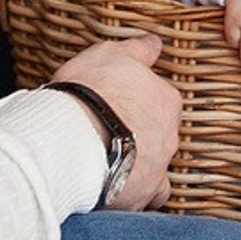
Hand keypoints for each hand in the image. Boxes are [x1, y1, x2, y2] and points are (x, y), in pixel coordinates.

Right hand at [51, 34, 179, 210]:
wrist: (71, 138)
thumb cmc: (90, 91)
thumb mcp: (111, 53)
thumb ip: (138, 49)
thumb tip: (155, 44)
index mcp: (166, 100)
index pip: (160, 98)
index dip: (136, 100)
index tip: (116, 102)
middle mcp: (170, 134)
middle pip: (160, 131)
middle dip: (140, 131)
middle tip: (110, 129)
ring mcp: (157, 166)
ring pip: (156, 164)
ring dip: (141, 162)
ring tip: (113, 160)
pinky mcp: (140, 195)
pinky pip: (146, 196)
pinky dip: (135, 191)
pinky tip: (118, 185)